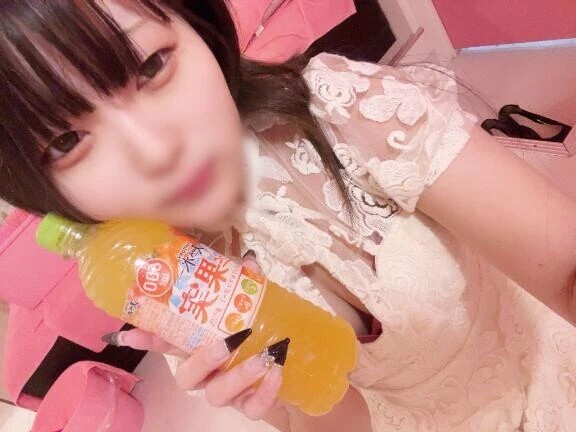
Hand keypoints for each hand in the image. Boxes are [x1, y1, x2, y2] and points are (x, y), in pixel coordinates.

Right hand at [102, 251, 287, 420]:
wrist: (293, 369)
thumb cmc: (264, 336)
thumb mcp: (256, 308)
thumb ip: (248, 286)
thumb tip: (249, 260)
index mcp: (201, 347)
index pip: (169, 343)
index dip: (149, 340)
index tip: (129, 334)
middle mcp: (209, 373)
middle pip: (187, 376)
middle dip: (203, 359)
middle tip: (226, 342)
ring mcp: (228, 392)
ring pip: (218, 394)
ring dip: (238, 375)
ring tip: (262, 357)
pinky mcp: (252, 406)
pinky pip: (252, 408)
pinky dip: (264, 392)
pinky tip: (276, 372)